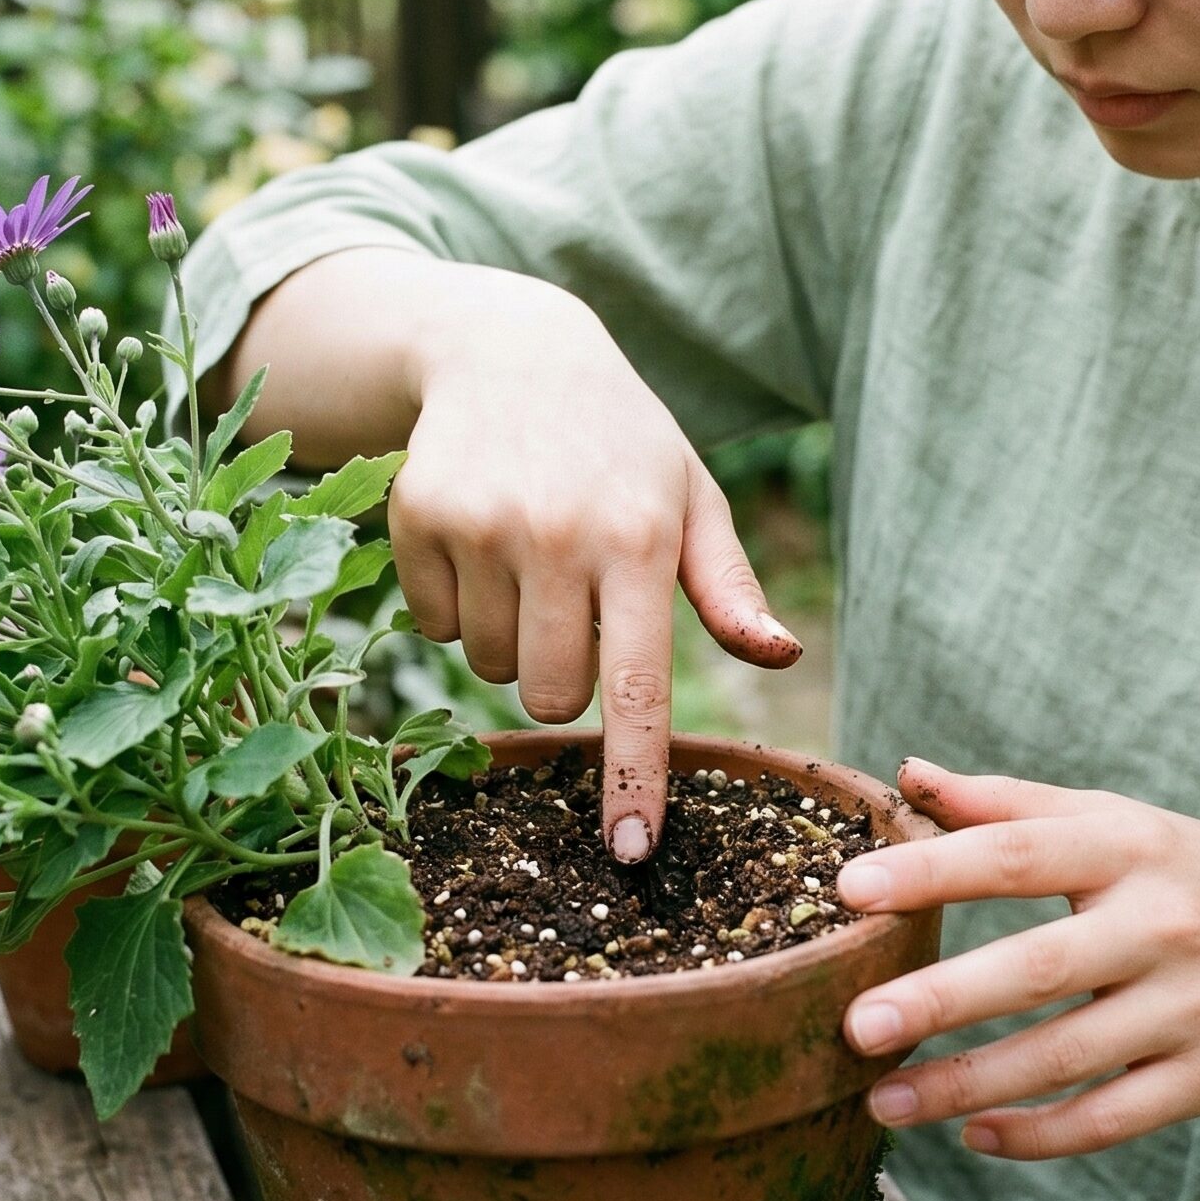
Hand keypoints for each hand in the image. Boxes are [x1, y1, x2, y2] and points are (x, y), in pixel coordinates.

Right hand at [391, 268, 801, 857]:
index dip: (633, 776)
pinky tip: (480, 539)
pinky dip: (456, 603)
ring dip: (509, 638)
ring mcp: (479, 523)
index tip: (630, 851)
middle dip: (563, 679)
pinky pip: (433, 624)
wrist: (510, 349)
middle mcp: (556, 533)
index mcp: (638, 538)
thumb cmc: (621, 442)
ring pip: (487, 666)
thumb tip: (781, 656)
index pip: (636, 684)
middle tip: (575, 607)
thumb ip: (730, 588)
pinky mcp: (418, 515)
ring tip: (529, 559)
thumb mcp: (689, 498)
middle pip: (550, 696)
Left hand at [834, 758, 1199, 1158]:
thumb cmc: (1198, 876)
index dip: (931, 870)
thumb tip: (907, 773)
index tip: (849, 890)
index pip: (1015, 853)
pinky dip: (1039, 1134)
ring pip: (1065, 1058)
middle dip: (939, 1001)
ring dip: (967, 1087)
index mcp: (1130, 847)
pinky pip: (1112, 1118)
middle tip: (854, 1026)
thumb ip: (1010, 804)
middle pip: (1036, 967)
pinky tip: (974, 1137)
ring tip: (881, 1101)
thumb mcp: (1119, 822)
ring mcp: (1191, 1009)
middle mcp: (1164, 924)